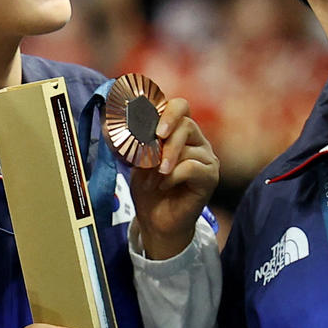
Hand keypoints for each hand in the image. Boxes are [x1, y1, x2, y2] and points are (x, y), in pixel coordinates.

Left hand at [125, 97, 220, 259]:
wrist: (156, 221)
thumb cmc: (149, 189)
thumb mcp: (138, 161)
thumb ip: (137, 142)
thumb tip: (117, 124)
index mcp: (181, 132)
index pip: (181, 107)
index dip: (168, 111)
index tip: (154, 128)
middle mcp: (198, 142)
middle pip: (186, 123)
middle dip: (164, 140)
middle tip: (150, 156)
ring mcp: (207, 158)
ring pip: (187, 147)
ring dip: (163, 163)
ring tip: (152, 179)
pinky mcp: (210, 176)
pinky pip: (192, 166)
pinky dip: (172, 176)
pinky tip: (163, 186)